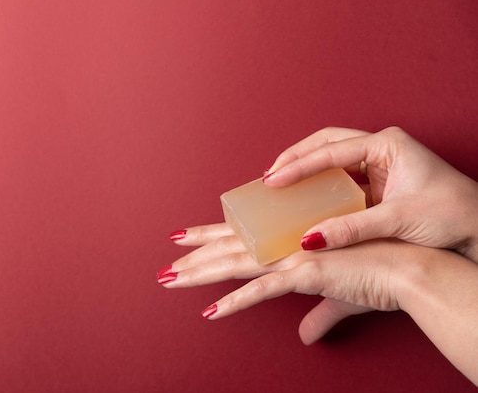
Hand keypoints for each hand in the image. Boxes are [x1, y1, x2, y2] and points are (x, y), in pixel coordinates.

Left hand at [159, 223, 398, 343]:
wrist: (406, 270)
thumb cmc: (375, 275)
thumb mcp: (338, 297)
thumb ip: (317, 316)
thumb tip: (305, 336)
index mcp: (289, 241)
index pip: (239, 236)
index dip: (209, 236)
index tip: (185, 237)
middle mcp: (284, 244)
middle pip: (228, 247)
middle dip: (193, 255)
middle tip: (166, 259)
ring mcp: (291, 257)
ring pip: (233, 264)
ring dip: (198, 275)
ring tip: (169, 279)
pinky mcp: (303, 275)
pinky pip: (259, 292)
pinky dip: (233, 304)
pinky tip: (210, 313)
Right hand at [263, 126, 477, 260]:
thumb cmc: (454, 214)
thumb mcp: (399, 219)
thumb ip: (351, 227)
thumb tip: (310, 239)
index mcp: (387, 144)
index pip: (330, 149)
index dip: (298, 165)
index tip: (273, 179)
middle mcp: (380, 150)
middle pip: (324, 145)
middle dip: (294, 159)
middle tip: (269, 178)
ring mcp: (378, 167)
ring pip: (329, 161)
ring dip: (303, 171)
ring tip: (277, 185)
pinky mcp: (377, 187)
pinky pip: (339, 182)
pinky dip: (318, 189)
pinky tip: (303, 202)